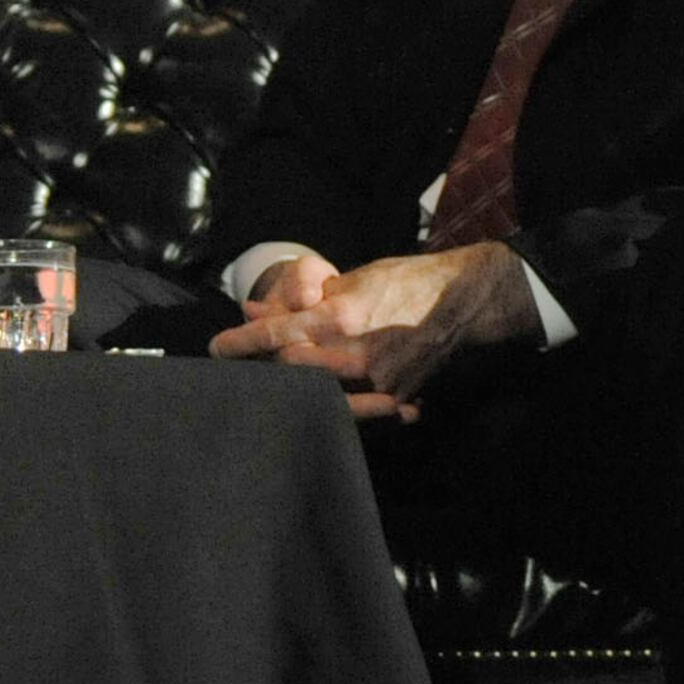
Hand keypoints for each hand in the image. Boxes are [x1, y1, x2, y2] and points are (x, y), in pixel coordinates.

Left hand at [208, 243, 539, 419]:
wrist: (467, 301)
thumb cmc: (407, 281)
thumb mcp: (354, 279)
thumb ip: (304, 299)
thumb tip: (253, 308)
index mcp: (341, 316)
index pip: (278, 334)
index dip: (243, 342)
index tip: (216, 348)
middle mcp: (356, 352)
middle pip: (292, 369)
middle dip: (271, 364)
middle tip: (255, 361)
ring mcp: (378, 380)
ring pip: (320, 392)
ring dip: (302, 384)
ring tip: (293, 376)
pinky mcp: (397, 396)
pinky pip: (357, 404)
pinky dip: (342, 397)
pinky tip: (335, 390)